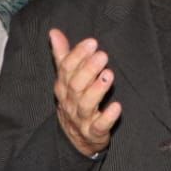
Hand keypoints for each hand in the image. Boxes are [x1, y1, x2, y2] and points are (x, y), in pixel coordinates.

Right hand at [49, 29, 121, 157]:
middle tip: (103, 55)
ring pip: (86, 104)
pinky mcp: (93, 132)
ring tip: (109, 75)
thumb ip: (63, 56)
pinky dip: (108, 117)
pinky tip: (117, 106)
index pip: (66, 69)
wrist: (75, 138)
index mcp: (63, 86)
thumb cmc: (74, 101)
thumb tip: (54, 32)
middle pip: (76, 85)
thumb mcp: (67, 79)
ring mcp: (81, 118)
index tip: (92, 42)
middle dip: (88, 69)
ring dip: (97, 89)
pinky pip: (99, 126)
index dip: (78, 55)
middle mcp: (70, 101)